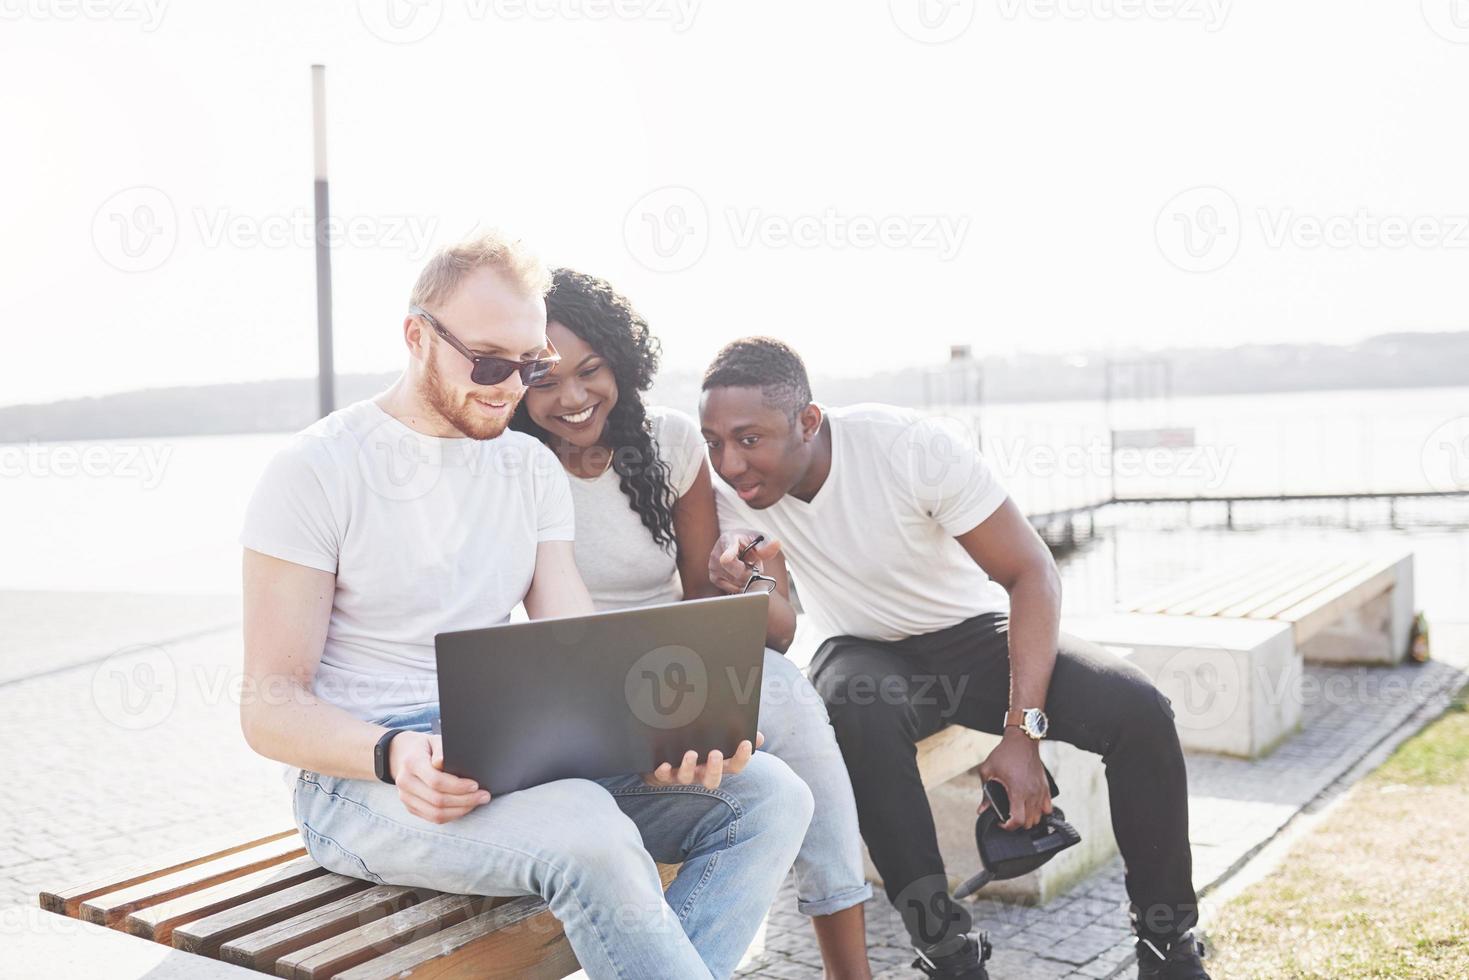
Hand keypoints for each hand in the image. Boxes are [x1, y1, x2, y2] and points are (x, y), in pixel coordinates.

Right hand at [389, 731, 490, 823]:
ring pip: (435, 813)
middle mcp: (405, 782)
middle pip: (437, 800)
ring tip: (477, 802)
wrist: (401, 755)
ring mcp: (405, 797)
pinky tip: (465, 807)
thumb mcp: (434, 740)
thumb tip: (443, 762)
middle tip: (484, 796)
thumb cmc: (425, 747)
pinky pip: (432, 818)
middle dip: (465, 800)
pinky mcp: (410, 807)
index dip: (458, 786)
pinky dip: (452, 815)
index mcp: (411, 763)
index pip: (436, 781)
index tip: (476, 785)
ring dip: (460, 810)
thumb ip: (441, 749)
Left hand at [642, 732, 764, 789]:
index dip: (742, 757)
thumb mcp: (719, 741)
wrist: (665, 756)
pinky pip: (663, 777)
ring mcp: (683, 775)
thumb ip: (737, 736)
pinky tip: (663, 765)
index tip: (746, 743)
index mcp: (717, 765)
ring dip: (689, 767)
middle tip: (715, 753)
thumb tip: (758, 737)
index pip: (735, 766)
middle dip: (714, 768)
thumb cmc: (699, 746)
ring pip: (687, 778)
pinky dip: (663, 772)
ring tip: (690, 753)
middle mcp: (701, 773)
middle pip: (712, 779)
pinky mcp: (664, 775)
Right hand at [709, 531, 780, 593]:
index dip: (728, 557)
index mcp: (727, 540)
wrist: (739, 543)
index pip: (725, 552)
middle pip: (736, 573)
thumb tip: (777, 544)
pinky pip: (731, 588)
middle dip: (750, 573)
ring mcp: (713, 567)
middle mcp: (717, 554)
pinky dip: (739, 585)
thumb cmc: (750, 541)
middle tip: (753, 565)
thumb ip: (768, 544)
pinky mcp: (714, 578)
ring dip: (745, 579)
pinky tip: (740, 575)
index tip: (726, 559)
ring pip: (735, 582)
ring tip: (746, 567)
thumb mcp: (761, 539)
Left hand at [977, 730, 1052, 830]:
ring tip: (1017, 812)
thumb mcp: (988, 771)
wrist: (1022, 740)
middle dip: (1016, 823)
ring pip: (1039, 817)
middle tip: (1007, 816)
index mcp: (1017, 790)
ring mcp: (1041, 791)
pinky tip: (1030, 807)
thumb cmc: (1005, 753)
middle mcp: (1032, 793)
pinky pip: (1048, 808)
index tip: (1000, 822)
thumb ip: (985, 793)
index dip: (1008, 826)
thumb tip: (982, 810)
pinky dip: (1040, 812)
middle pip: (1029, 822)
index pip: (1017, 820)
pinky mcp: (1046, 787)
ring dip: (1028, 818)